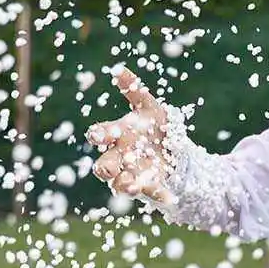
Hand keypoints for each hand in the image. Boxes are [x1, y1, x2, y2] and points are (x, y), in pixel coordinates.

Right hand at [86, 66, 174, 203]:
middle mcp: (119, 157)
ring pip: (122, 184)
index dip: (97, 135)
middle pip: (104, 165)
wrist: (171, 148)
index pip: (99, 135)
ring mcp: (133, 173)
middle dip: (105, 168)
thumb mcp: (147, 106)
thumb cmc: (152, 125)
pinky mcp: (150, 185)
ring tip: (134, 186)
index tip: (98, 135)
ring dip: (126, 186)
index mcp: (116, 135)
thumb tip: (119, 69)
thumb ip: (134, 90)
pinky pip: (153, 192)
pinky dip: (160, 195)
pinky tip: (169, 198)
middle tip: (107, 170)